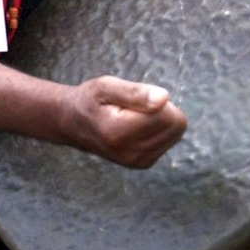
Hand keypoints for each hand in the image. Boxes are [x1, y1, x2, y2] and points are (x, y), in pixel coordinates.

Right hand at [64, 76, 186, 168]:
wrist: (72, 125)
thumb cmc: (89, 100)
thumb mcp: (104, 86)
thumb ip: (134, 92)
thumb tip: (165, 98)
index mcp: (118, 133)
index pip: (167, 116)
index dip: (157, 99)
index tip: (134, 98)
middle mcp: (130, 153)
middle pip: (176, 126)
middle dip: (162, 110)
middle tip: (135, 106)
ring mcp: (138, 162)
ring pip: (176, 134)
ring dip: (160, 120)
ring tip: (133, 116)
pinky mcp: (143, 163)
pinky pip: (169, 141)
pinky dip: (157, 130)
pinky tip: (135, 127)